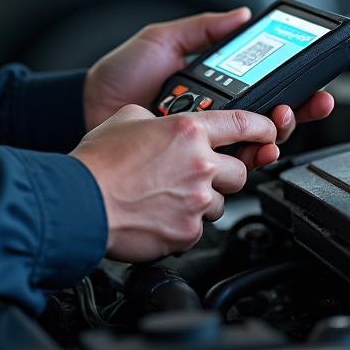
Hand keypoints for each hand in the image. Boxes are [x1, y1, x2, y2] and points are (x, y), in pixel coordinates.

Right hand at [71, 104, 277, 260]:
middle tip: (200, 173)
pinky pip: (200, 227)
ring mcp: (196, 201)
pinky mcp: (187, 232)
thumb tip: (165, 126)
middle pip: (241, 171)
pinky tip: (160, 213)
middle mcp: (199, 164)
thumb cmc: (98, 162)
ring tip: (170, 195)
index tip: (269, 132)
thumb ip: (158, 118)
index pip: (244, 124)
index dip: (263, 127)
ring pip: (221, 202)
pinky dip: (185, 222)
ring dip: (203, 199)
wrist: (81, 202)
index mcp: (187, 130)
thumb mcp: (128, 117)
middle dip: (225, 172)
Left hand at [82, 9, 334, 168]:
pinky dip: (247, 161)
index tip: (314, 84)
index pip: (263, 89)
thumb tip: (241, 14)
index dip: (293, 88)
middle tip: (300, 107)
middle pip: (268, 122)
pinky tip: (254, 151)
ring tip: (278, 126)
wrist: (86, 106)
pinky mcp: (189, 167)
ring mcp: (203, 144)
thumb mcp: (163, 40)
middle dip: (294, 115)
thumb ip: (203, 29)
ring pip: (254, 148)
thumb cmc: (120, 75)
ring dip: (276, 138)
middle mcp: (214, 118)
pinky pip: (227, 170)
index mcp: (215, 88)